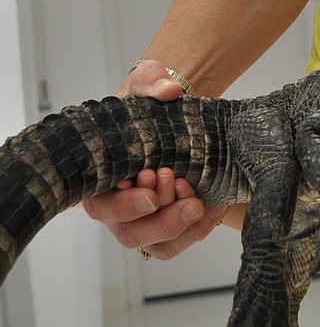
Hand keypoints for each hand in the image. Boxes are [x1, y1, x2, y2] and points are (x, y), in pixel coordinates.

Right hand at [83, 60, 224, 257]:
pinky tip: (212, 207)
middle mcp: (117, 206)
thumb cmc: (148, 105)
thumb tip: (168, 90)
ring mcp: (143, 219)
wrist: (174, 116)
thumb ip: (152, 80)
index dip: (124, 205)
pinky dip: (197, 230)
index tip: (151, 189)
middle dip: (158, 217)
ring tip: (197, 201)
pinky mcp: (168, 224)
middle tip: (180, 186)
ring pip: (155, 245)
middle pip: (129, 232)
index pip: (100, 205)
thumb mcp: (147, 82)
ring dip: (178, 227)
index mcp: (102, 177)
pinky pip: (179, 242)